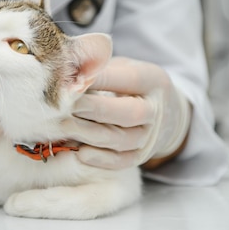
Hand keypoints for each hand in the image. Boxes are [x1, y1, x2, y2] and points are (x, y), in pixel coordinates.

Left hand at [62, 57, 190, 169]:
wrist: (165, 114)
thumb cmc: (130, 85)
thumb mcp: (123, 69)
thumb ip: (102, 71)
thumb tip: (67, 72)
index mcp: (153, 81)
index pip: (130, 79)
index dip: (100, 79)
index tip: (72, 79)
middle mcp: (156, 110)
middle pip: (130, 113)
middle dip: (95, 109)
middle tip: (65, 105)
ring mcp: (151, 136)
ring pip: (123, 139)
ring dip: (90, 134)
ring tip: (63, 127)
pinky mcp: (141, 155)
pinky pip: (122, 161)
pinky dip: (101, 159)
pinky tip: (80, 153)